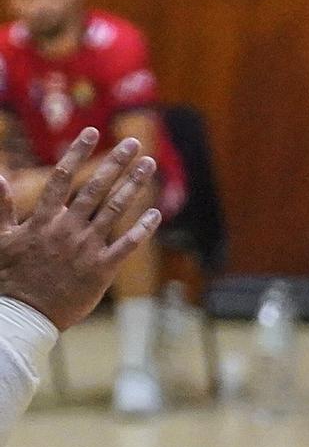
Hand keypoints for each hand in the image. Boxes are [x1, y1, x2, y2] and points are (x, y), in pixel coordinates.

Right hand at [0, 131, 159, 330]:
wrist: (26, 314)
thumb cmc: (10, 278)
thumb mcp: (1, 239)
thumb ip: (1, 207)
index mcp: (44, 218)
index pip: (63, 176)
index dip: (78, 152)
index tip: (92, 132)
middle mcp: (68, 228)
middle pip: (96, 187)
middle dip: (116, 162)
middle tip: (134, 143)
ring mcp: (87, 248)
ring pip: (115, 209)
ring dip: (134, 185)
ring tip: (149, 165)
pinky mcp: (102, 269)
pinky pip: (127, 245)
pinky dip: (142, 228)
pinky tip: (155, 212)